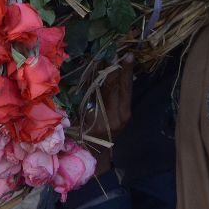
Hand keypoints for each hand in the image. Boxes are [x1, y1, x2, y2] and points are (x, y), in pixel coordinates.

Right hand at [83, 53, 133, 175]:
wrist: (95, 154)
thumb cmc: (81, 135)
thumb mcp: (81, 116)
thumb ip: (87, 97)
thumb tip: (92, 74)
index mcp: (104, 117)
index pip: (109, 89)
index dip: (110, 72)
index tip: (112, 57)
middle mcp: (119, 116)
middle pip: (122, 88)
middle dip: (123, 70)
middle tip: (126, 53)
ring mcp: (125, 117)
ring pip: (127, 90)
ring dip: (126, 74)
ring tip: (127, 58)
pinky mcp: (127, 115)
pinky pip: (127, 95)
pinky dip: (125, 82)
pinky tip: (125, 72)